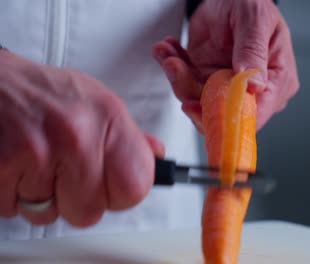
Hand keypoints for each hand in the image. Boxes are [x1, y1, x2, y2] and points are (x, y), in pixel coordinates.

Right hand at [0, 51, 163, 226]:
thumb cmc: (45, 93)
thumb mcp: (98, 103)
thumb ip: (129, 136)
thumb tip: (155, 156)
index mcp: (107, 118)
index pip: (135, 186)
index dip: (120, 194)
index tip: (110, 187)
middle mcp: (76, 134)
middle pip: (89, 212)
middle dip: (75, 200)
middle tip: (64, 172)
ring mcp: (36, 152)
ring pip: (48, 214)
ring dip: (41, 197)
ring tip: (37, 162)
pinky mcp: (0, 167)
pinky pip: (12, 209)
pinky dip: (12, 194)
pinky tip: (17, 164)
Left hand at [153, 0, 298, 130]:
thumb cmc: (250, 3)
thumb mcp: (255, 20)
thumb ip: (253, 51)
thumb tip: (253, 85)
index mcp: (277, 80)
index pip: (255, 114)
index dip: (226, 117)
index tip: (198, 106)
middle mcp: (253, 91)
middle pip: (222, 114)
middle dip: (192, 93)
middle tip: (175, 67)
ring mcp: (227, 88)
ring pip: (197, 102)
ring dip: (177, 77)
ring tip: (168, 53)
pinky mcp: (207, 82)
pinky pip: (186, 86)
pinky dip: (173, 69)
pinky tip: (168, 50)